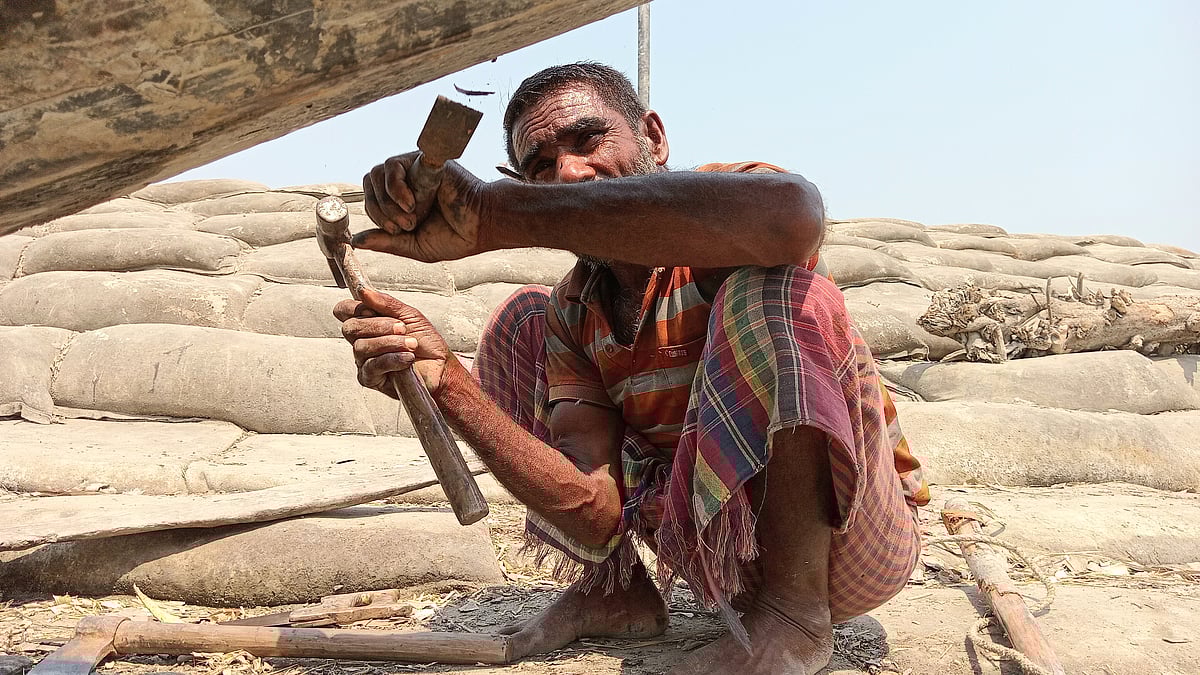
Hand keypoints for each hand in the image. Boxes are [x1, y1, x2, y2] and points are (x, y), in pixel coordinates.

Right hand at [334, 287, 457, 395]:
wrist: (440, 367)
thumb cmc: (426, 342)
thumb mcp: (410, 315)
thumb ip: (386, 303)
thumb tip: (363, 290)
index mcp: (369, 323)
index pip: (344, 311)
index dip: (354, 308)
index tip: (373, 310)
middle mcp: (362, 340)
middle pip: (350, 328)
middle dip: (378, 326)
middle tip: (402, 328)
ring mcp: (364, 360)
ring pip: (361, 347)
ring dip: (390, 343)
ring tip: (411, 344)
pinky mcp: (370, 378)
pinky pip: (372, 366)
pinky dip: (392, 358)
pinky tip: (407, 358)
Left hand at [358, 152, 489, 261]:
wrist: (483, 225)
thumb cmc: (455, 236)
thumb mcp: (414, 246)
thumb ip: (386, 242)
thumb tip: (355, 241)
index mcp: (401, 199)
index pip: (371, 199)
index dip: (377, 216)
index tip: (397, 231)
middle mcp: (406, 180)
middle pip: (369, 184)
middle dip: (380, 211)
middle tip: (404, 226)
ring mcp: (414, 168)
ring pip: (377, 174)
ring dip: (388, 202)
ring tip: (412, 216)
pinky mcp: (423, 160)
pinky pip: (393, 165)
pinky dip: (395, 187)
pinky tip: (411, 202)